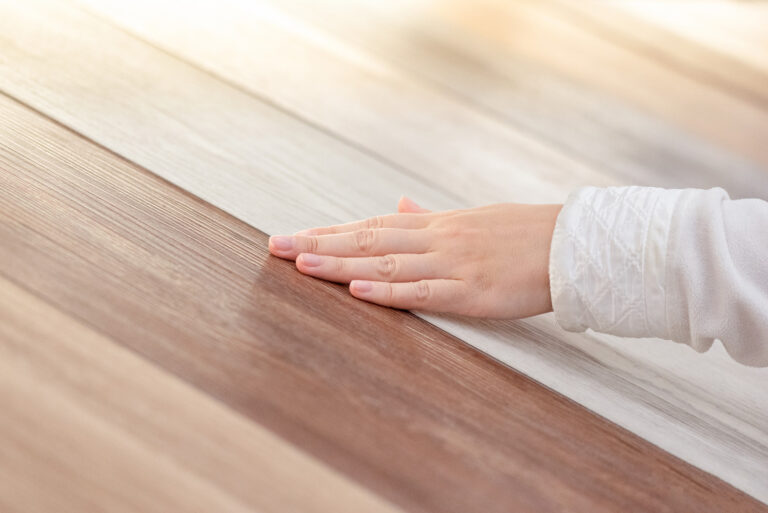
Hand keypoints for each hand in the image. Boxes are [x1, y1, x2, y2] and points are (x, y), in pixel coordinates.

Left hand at [269, 196, 561, 318]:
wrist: (572, 246)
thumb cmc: (523, 233)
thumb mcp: (472, 218)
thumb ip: (431, 217)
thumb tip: (400, 204)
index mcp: (436, 225)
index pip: (371, 226)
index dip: (330, 232)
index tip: (294, 235)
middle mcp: (437, 240)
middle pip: (368, 240)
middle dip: (321, 244)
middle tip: (277, 246)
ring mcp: (453, 265)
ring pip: (387, 263)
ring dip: (342, 264)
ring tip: (302, 264)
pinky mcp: (472, 293)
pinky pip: (423, 292)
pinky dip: (388, 291)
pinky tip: (358, 289)